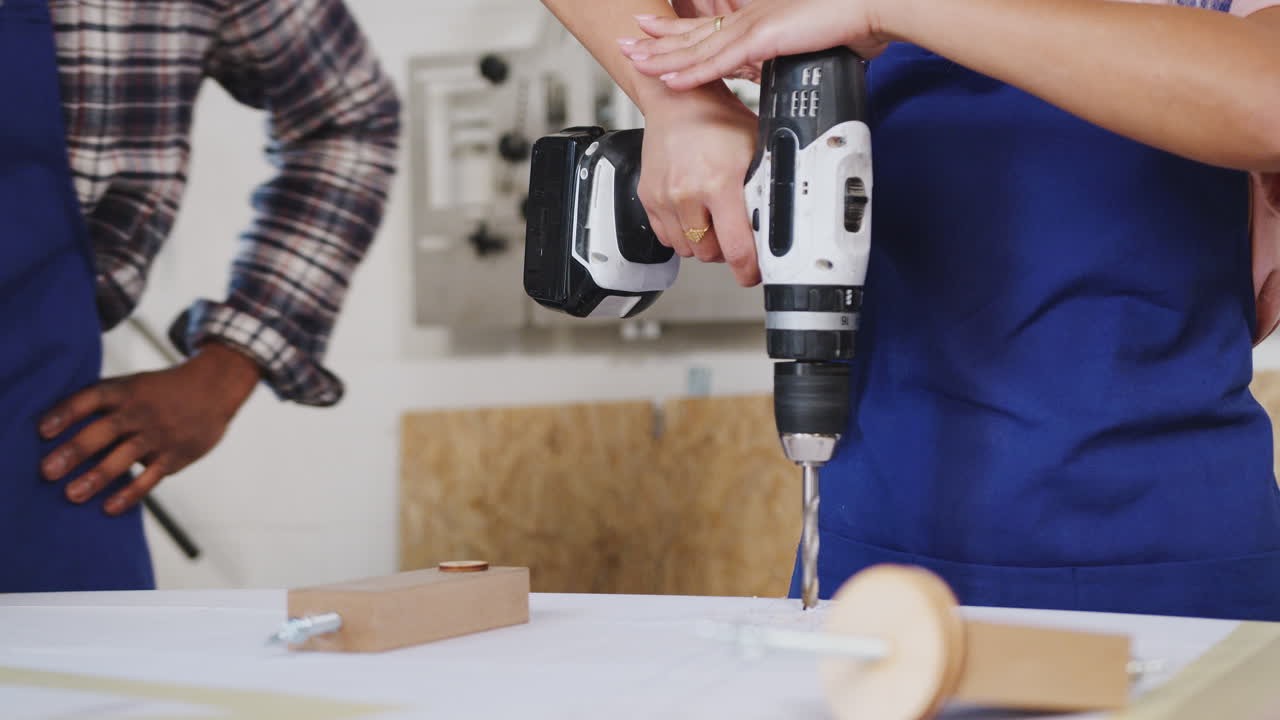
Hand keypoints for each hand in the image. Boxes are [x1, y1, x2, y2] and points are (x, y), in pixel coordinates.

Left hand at [39, 342, 259, 514]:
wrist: (214, 390)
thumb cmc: (160, 391)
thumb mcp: (132, 385)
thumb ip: (100, 404)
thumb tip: (57, 432)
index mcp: (127, 390)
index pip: (92, 398)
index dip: (67, 412)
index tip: (42, 431)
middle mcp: (142, 411)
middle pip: (106, 430)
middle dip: (76, 450)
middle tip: (48, 471)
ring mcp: (160, 434)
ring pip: (126, 456)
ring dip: (98, 476)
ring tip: (72, 495)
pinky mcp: (175, 455)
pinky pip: (151, 477)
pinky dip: (131, 493)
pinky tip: (109, 508)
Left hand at [625, 0, 890, 90]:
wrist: (869, 10)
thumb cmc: (845, 26)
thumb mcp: (799, 48)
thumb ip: (775, 61)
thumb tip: (765, 74)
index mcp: (756, 22)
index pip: (706, 30)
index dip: (674, 33)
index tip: (648, 34)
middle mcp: (748, 21)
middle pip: (691, 36)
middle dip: (655, 42)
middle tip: (626, 45)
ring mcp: (752, 28)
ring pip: (696, 48)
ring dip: (662, 57)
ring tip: (634, 62)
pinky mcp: (762, 39)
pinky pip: (718, 61)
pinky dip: (690, 72)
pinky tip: (669, 77)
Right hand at [631, 84, 761, 285]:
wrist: (679, 101)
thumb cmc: (720, 120)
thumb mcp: (757, 150)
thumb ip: (767, 188)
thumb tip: (782, 222)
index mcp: (719, 183)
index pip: (736, 248)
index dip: (749, 270)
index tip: (753, 273)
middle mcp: (687, 193)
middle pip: (710, 254)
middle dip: (726, 250)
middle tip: (735, 233)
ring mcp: (664, 197)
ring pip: (688, 250)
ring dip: (703, 243)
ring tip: (713, 220)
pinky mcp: (648, 198)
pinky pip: (667, 238)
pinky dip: (682, 235)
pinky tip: (694, 214)